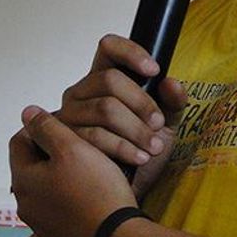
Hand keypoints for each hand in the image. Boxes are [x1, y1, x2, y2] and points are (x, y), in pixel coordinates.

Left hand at [10, 106, 136, 236]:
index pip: (20, 141)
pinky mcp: (57, 232)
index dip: (40, 126)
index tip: (64, 123)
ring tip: (89, 165)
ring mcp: (41, 221)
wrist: (116, 236)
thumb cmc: (96, 191)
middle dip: (53, 150)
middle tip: (80, 143)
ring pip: (46, 184)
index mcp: (23, 180)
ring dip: (62, 172)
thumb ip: (47, 127)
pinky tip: (91, 189)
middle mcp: (25, 204)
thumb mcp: (72, 148)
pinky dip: (71, 193)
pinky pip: (59, 204)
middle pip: (33, 163)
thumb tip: (28, 112)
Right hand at [56, 34, 187, 196]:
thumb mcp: (166, 124)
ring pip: (104, 109)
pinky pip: (95, 136)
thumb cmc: (143, 148)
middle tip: (158, 124)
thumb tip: (172, 82)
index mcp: (103, 76)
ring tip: (154, 147)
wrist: (125, 190)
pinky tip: (139, 157)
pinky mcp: (64, 140)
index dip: (130, 52)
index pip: (109, 47)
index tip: (154, 70)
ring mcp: (69, 114)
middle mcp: (81, 90)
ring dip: (135, 130)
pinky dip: (124, 147)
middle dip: (141, 103)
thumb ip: (172, 102)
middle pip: (110, 80)